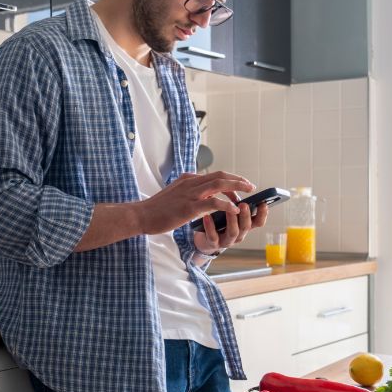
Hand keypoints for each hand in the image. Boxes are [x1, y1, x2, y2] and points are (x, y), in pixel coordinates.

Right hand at [137, 171, 254, 235]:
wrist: (141, 215)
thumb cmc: (156, 209)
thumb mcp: (174, 195)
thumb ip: (188, 192)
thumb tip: (201, 197)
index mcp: (188, 179)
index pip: (214, 175)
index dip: (230, 180)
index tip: (240, 186)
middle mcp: (191, 183)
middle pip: (220, 176)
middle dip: (238, 180)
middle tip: (251, 186)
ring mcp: (190, 193)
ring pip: (219, 184)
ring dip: (237, 187)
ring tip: (248, 193)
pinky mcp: (189, 206)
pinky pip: (213, 202)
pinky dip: (226, 204)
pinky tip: (235, 209)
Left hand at [193, 190, 267, 255]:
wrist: (202, 239)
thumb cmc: (219, 223)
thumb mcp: (230, 213)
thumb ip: (236, 202)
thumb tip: (241, 185)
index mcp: (243, 225)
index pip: (258, 221)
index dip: (262, 214)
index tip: (263, 203)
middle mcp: (238, 234)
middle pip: (246, 226)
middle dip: (246, 215)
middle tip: (244, 204)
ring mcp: (225, 240)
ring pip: (233, 232)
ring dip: (232, 220)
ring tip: (229, 210)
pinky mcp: (212, 243)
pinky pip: (213, 237)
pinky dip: (210, 227)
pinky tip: (207, 217)